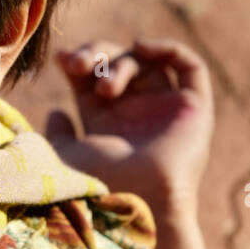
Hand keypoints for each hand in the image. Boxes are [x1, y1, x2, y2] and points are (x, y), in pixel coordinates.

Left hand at [45, 38, 213, 215]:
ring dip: (120, 63)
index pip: (92, 79)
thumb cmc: (95, 183)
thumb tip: (55, 112)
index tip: (62, 58)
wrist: (136, 201)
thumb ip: (57, 134)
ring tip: (104, 88)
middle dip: (96, 55)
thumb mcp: (64, 155)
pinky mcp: (194, 109)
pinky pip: (191, 67)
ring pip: (148, 64)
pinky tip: (141, 47)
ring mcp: (166, 110)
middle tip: (78, 65)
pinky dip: (168, 49)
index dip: (78, 61)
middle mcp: (137, 114)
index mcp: (106, 123)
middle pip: (118, 65)